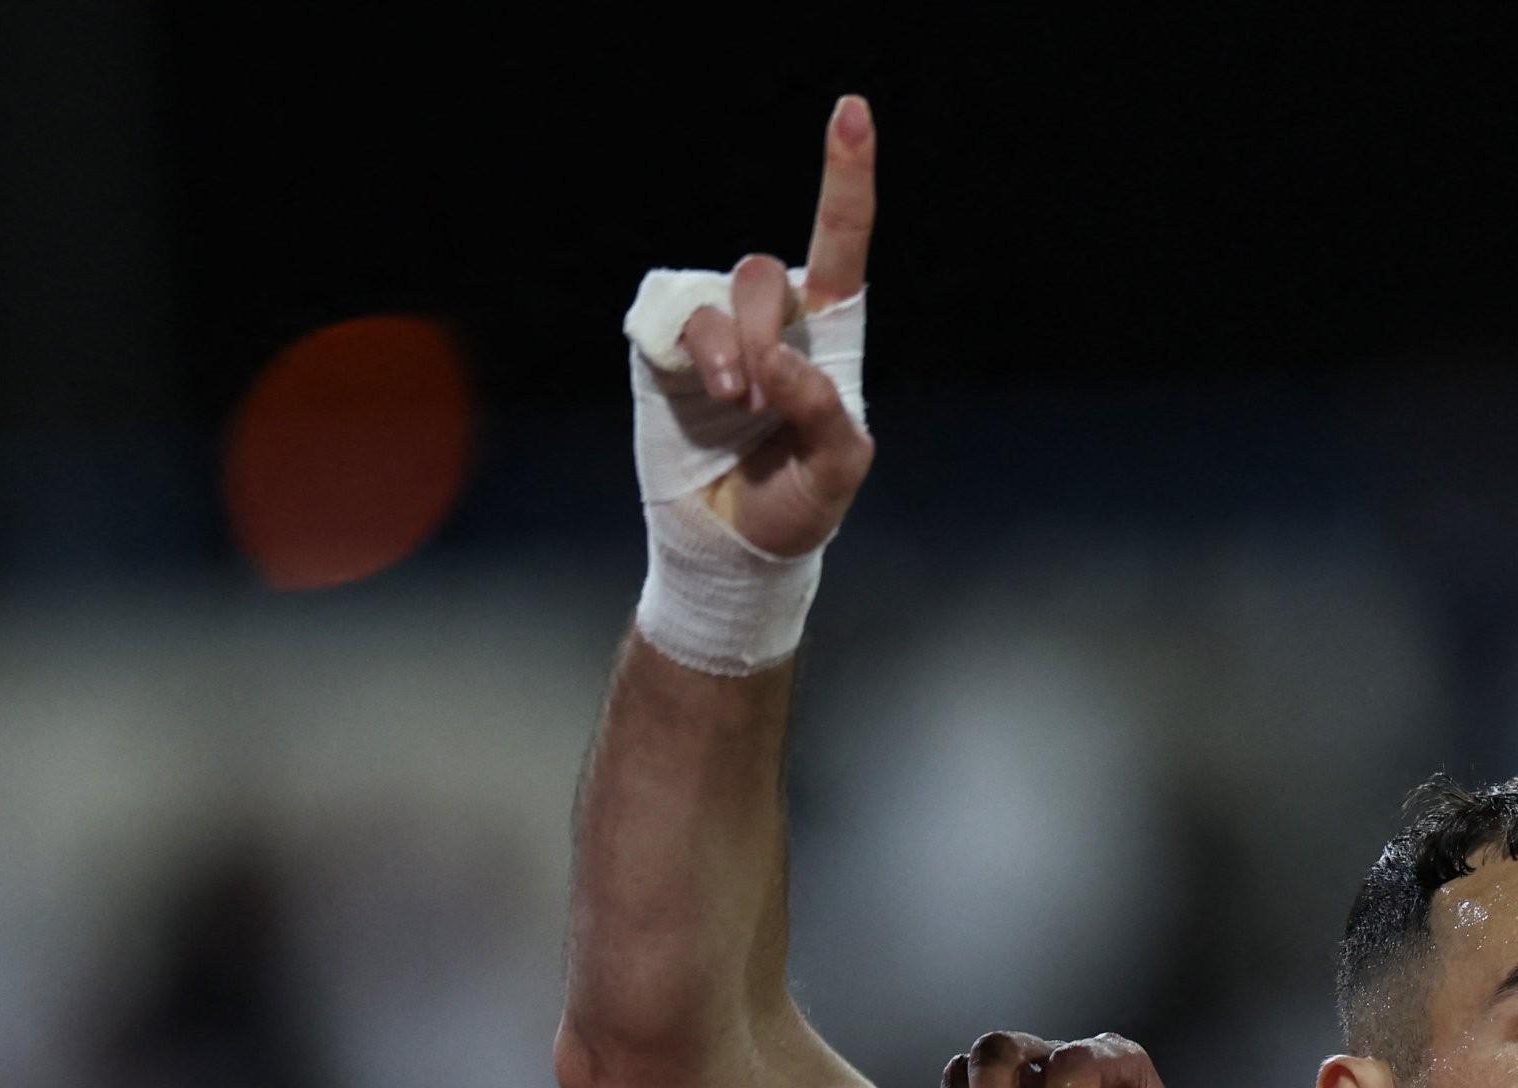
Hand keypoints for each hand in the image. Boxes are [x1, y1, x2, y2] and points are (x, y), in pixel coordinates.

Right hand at [669, 97, 878, 558]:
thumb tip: (781, 366)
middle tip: (759, 396)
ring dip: (730, 350)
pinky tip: (703, 388)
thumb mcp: (836, 473)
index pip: (840, 244)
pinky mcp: (665, 347)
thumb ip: (824, 416)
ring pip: (719, 297)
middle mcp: (769, 321)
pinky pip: (671, 316)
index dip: (845, 176)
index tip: (851, 110)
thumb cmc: (795, 504)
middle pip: (765, 273)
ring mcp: (714, 331)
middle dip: (765, 330)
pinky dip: (690, 351)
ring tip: (736, 403)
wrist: (732, 545)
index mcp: (825, 335)